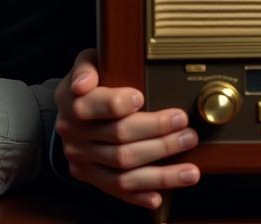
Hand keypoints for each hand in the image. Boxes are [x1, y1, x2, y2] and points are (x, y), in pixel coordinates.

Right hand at [54, 49, 199, 209]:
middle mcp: (75, 135)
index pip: (92, 106)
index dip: (118, 103)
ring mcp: (83, 160)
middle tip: (185, 127)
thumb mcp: (86, 63)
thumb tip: (83, 82)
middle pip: (118, 139)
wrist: (71, 112)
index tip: (142, 97)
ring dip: (160, 172)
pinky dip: (140, 195)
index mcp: (73, 103)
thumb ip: (87, 67)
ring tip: (189, 169)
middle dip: (156, 133)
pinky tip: (160, 196)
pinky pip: (117, 191)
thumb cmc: (90, 82)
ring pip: (123, 171)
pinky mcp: (92, 178)